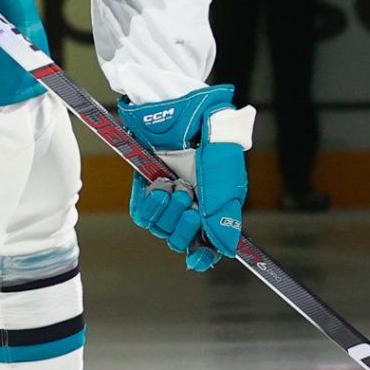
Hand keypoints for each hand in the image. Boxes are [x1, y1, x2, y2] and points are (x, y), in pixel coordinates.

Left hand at [122, 85, 253, 270]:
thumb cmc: (209, 136)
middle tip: (189, 200)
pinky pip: (144, 216)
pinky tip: (158, 186)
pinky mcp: (148, 190)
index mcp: (217, 204)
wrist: (180, 109)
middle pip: (184, 240)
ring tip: (175, 185)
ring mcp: (170, 198)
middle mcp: (194, 204)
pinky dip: (151, 205)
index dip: (206, 255)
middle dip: (185, 226)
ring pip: (163, 229)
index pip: (211, 242)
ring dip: (168, 211)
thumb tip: (225, 248)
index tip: (199, 259)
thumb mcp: (224, 175)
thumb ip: (223, 213)